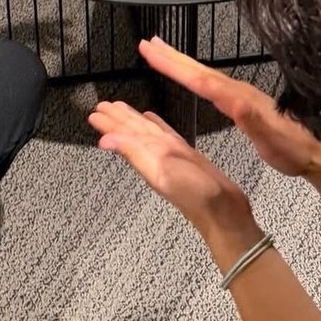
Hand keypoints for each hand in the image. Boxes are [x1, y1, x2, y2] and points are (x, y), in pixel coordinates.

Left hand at [89, 100, 253, 237]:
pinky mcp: (187, 157)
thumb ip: (133, 153)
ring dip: (133, 121)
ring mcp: (172, 156)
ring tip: (121, 109)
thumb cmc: (196, 195)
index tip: (95, 113)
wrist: (225, 214)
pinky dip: (159, 126)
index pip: (123, 135)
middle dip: (117, 119)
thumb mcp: (161, 171)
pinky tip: (154, 120)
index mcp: (148, 155)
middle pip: (133, 132)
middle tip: (102, 106)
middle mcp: (157, 155)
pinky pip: (168, 136)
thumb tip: (105, 141)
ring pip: (148, 132)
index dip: (109, 124)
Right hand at [138, 36, 320, 179]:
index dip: (174, 66)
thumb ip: (251, 121)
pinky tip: (188, 75)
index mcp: (237, 99)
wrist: (311, 150)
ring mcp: (237, 93)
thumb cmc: (291, 148)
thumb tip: (234, 103)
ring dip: (179, 61)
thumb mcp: (270, 140)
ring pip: (201, 72)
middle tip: (147, 44)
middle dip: (170, 56)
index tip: (152, 53)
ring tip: (160, 51)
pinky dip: (192, 73)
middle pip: (197, 69)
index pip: (199, 79)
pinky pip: (208, 80)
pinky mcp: (238, 99)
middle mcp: (236, 91)